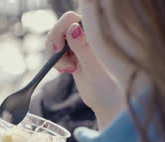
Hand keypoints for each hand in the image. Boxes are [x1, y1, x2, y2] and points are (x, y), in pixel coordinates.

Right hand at [46, 11, 124, 127]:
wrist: (108, 101)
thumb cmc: (108, 88)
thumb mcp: (94, 69)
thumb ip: (83, 47)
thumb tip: (73, 28)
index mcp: (99, 32)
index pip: (72, 19)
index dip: (61, 30)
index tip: (58, 50)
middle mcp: (91, 32)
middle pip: (62, 25)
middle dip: (56, 42)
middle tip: (62, 64)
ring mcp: (82, 40)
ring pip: (57, 36)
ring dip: (56, 54)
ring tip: (69, 69)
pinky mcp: (75, 50)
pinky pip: (58, 47)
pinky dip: (57, 59)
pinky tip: (67, 70)